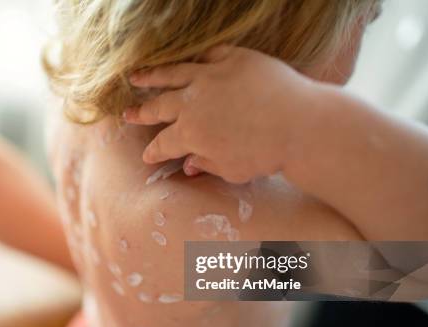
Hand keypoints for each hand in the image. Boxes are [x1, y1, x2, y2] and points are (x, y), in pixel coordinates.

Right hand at [123, 46, 315, 183]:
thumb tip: (188, 165)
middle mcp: (193, 102)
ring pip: (173, 74)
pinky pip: (208, 55)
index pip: (163, 143)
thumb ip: (206, 164)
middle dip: (141, 112)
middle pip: (159, 106)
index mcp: (190, 133)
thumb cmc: (266, 154)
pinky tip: (187, 61)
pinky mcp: (234, 59)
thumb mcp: (232, 169)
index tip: (147, 155)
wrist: (300, 123)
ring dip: (152, 76)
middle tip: (126, 114)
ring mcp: (211, 76)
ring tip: (136, 77)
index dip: (153, 151)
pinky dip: (196, 59)